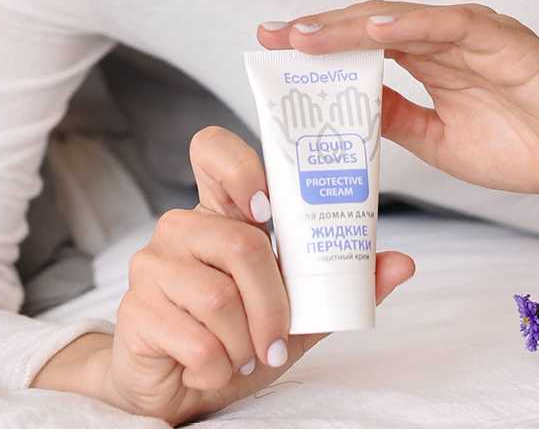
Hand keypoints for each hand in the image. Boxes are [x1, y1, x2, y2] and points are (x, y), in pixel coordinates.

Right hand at [98, 126, 415, 423]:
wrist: (184, 389)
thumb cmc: (239, 334)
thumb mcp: (300, 311)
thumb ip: (344, 284)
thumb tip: (403, 263)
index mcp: (220, 210)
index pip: (211, 148)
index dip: (239, 166)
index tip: (266, 207)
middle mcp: (181, 226)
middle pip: (239, 242)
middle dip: (273, 303)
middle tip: (277, 339)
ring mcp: (152, 264)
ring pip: (219, 295)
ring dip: (245, 341)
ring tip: (243, 353)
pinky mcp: (134, 309)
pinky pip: (196, 337)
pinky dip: (218, 365)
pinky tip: (212, 367)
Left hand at [255, 1, 538, 196]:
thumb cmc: (526, 146)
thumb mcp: (440, 140)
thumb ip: (397, 118)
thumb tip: (347, 109)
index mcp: (431, 60)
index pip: (364, 46)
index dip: (320, 46)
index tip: (271, 51)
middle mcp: (446, 39)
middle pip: (371, 26)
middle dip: (318, 31)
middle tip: (270, 36)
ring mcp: (473, 34)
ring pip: (400, 21)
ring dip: (348, 26)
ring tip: (303, 35)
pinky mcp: (502, 39)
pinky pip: (448, 27)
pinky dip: (409, 26)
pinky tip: (371, 32)